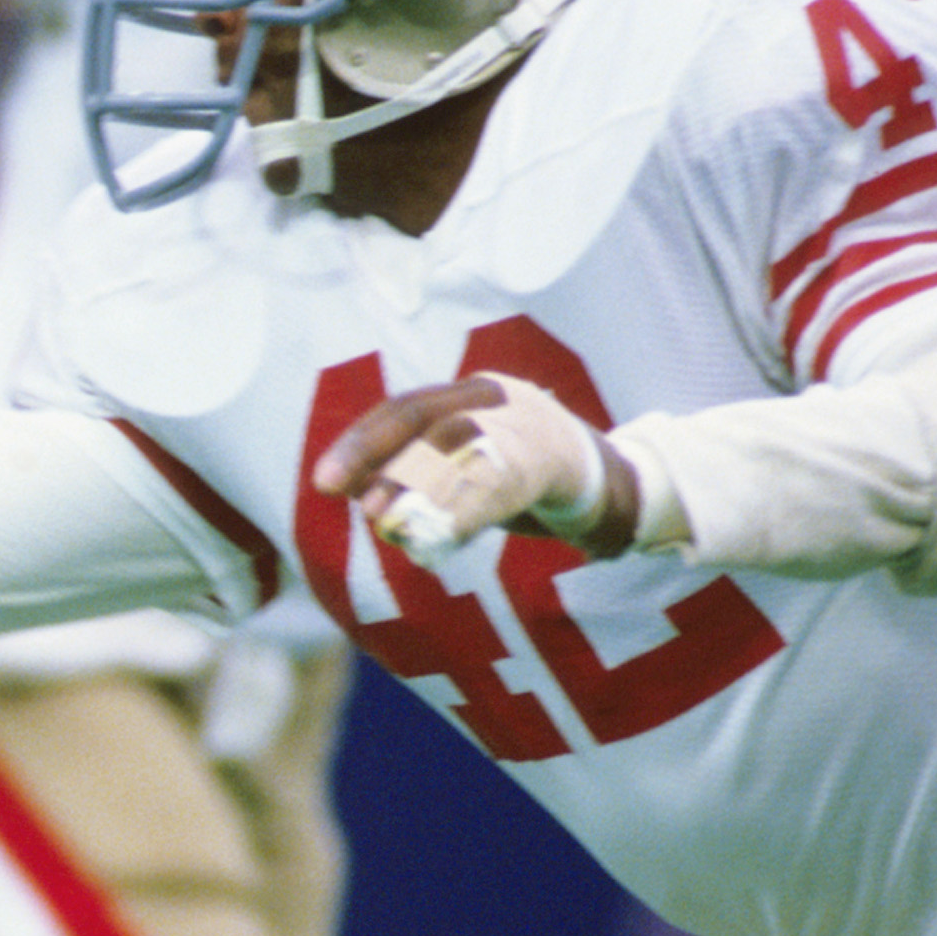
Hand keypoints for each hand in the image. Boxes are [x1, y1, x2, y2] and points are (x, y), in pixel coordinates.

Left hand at [314, 373, 637, 565]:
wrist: (613, 488)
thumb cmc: (527, 478)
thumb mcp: (467, 467)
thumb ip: (417, 473)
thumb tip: (354, 494)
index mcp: (472, 393)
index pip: (405, 408)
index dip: (362, 442)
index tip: (324, 481)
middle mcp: (500, 399)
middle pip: (432, 422)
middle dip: (387, 461)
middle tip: (360, 507)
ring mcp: (532, 424)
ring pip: (467, 452)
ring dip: (422, 491)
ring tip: (389, 525)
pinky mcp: (559, 461)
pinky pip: (504, 483)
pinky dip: (463, 513)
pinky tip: (434, 542)